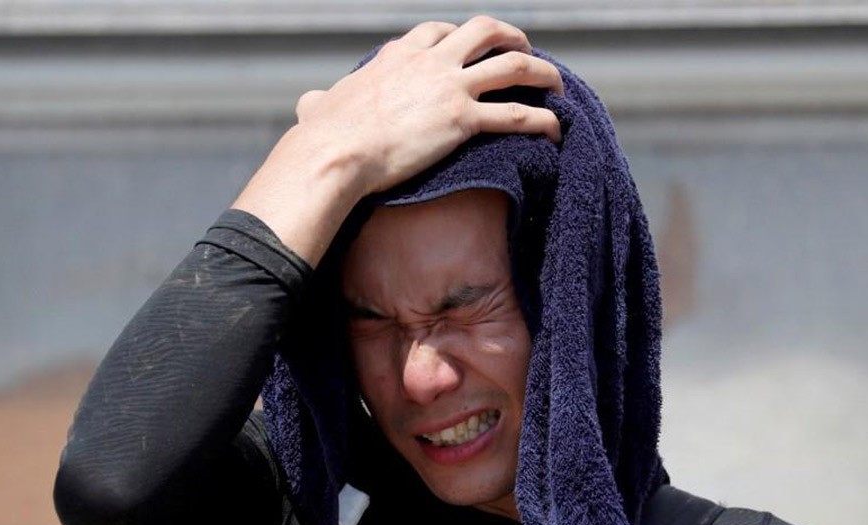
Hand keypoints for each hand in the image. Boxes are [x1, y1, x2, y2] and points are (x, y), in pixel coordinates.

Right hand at [295, 16, 563, 194]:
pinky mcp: (463, 120)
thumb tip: (309, 104)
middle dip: (512, 36)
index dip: (461, 37)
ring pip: (513, 65)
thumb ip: (321, 101)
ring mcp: (450, 88)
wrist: (335, 151)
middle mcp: (430, 62)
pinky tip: (556, 131)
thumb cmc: (324, 135)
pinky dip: (543, 121)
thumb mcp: (320, 106)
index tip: (473, 49)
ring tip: (558, 87)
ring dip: (542, 73)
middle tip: (528, 52)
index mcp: (399, 56)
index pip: (437, 31)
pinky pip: (517, 115)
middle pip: (485, 30)